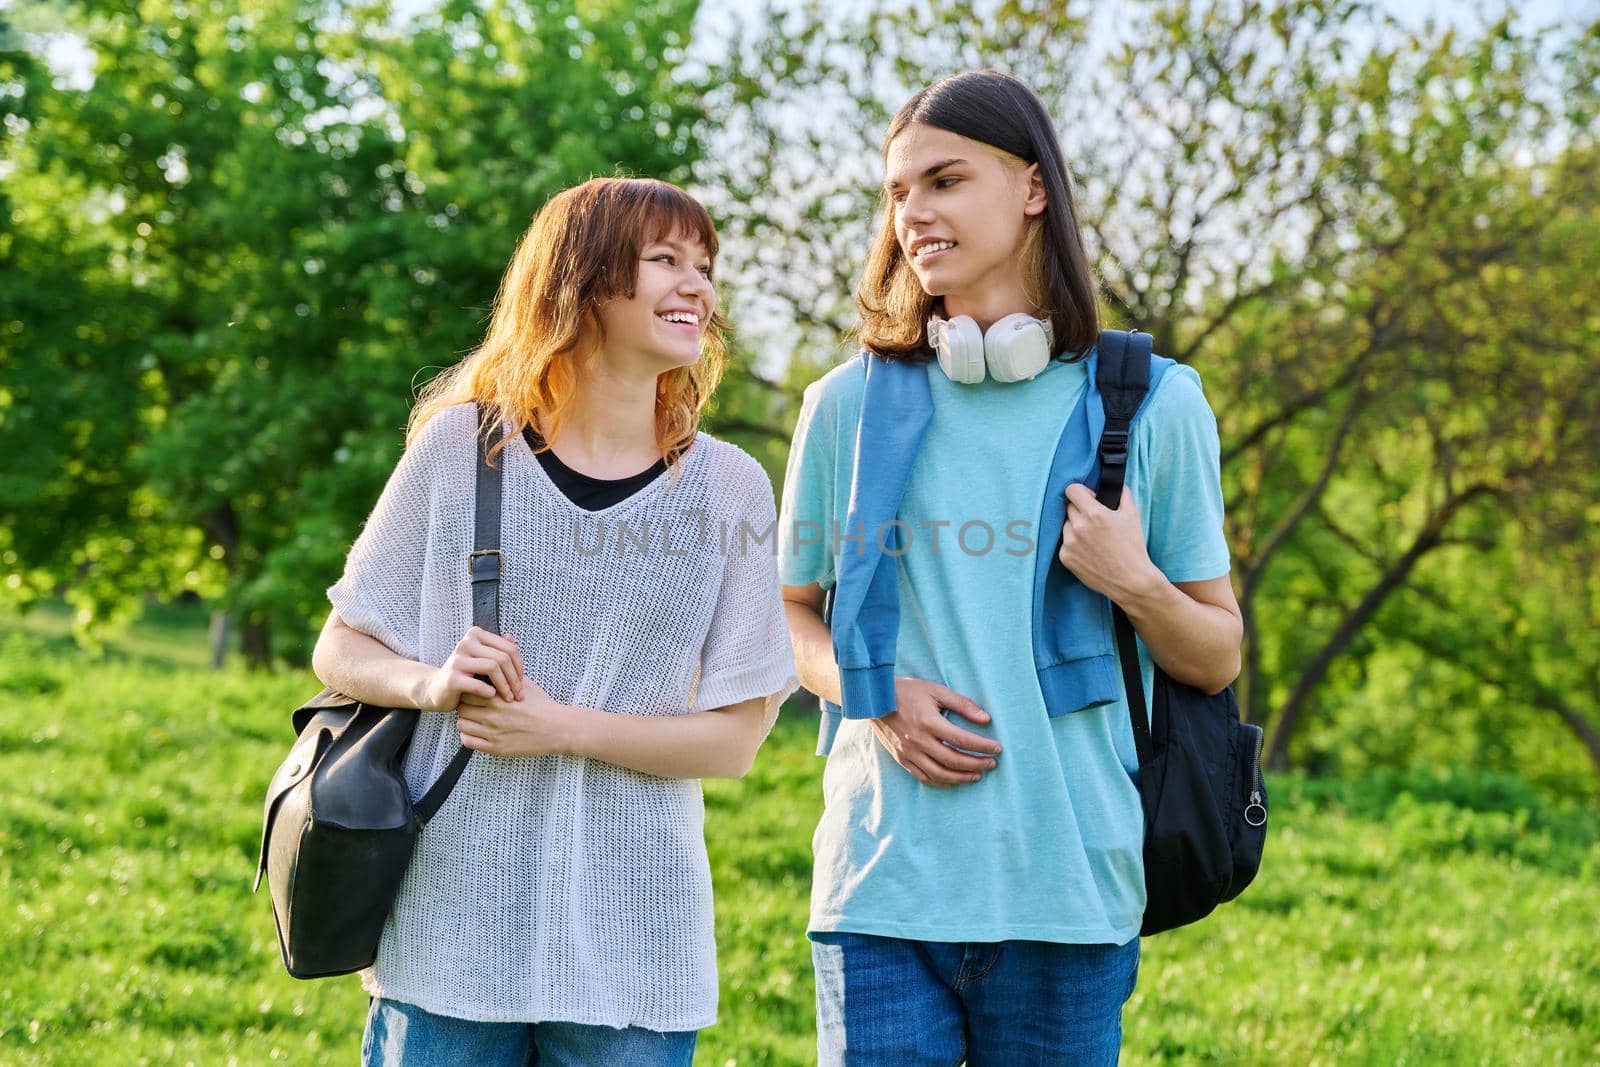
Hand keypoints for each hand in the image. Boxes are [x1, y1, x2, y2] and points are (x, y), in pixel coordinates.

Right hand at [418, 626, 523, 710]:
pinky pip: (478, 684)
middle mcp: (466, 643)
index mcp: (476, 635)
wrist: (437, 690)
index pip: (509, 648)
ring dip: (505, 686)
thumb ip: (496, 648)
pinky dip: (489, 692)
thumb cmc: (466, 675)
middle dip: (514, 678)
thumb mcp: (482, 659)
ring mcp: (457, 660)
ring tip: (509, 698)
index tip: (521, 682)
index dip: (519, 666)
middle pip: (503, 657)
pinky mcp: (452, 678)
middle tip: (519, 694)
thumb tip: (511, 636)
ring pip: (493, 667)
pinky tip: (492, 697)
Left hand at [455, 677, 575, 757]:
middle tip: (473, 705)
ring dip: (466, 721)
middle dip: (466, 705)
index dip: (469, 690)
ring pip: (462, 724)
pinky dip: (469, 736)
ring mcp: (494, 733)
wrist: (557, 729)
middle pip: (462, 707)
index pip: (468, 690)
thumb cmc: (542, 705)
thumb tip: (506, 641)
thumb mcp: (526, 684)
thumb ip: (509, 669)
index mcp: (499, 698)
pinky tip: (478, 732)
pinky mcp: (496, 748)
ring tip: (476, 719)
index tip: (474, 692)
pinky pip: (468, 742)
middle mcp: (494, 715)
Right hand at [868, 677, 1001, 786]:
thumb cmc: (908, 691)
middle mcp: (919, 741)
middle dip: (977, 764)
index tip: (997, 748)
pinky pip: (924, 777)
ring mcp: (909, 753)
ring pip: (939, 774)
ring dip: (961, 777)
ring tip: (978, 775)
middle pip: (953, 761)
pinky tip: (954, 779)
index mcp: (929, 723)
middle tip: (992, 763)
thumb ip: (962, 704)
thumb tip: (986, 719)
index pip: (963, 740)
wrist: (875, 700)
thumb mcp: (937, 690)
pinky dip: (942, 782)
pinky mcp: (902, 759)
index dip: (983, 746)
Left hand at [1057, 483, 1159, 601]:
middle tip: (1095, 521)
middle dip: (1081, 510)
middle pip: (1070, 507)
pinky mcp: (1065, 558)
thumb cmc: (1133, 547)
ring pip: (1066, 525)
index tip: (1089, 498)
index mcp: (1094, 513)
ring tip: (1093, 538)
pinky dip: (1074, 544)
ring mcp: (1069, 543)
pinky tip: (1089, 551)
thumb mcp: (1132, 515)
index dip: (1081, 492)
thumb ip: (1122, 494)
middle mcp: (1078, 527)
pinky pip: (1065, 543)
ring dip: (1076, 527)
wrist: (1130, 580)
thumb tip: (1115, 485)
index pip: (1072, 490)